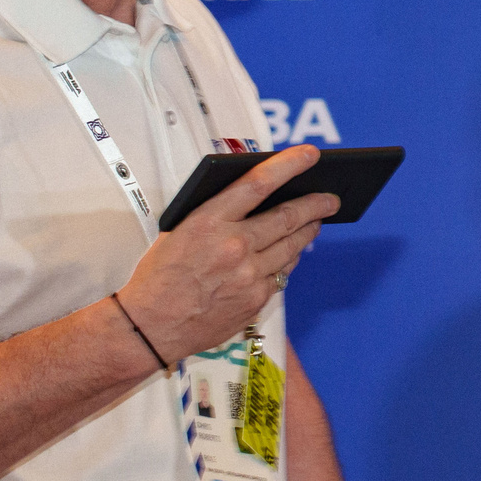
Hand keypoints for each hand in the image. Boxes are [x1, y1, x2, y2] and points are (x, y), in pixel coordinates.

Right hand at [118, 145, 336, 361]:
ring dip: (308, 231)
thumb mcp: (179, 230)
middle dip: (316, 204)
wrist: (150, 325)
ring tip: (316, 221)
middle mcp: (233, 247)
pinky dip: (289, 259)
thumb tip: (255, 196)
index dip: (289, 165)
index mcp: (208, 222)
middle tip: (330, 198)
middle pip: (287, 217)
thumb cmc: (160, 276)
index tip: (310, 155)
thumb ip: (216, 213)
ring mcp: (248, 275)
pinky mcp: (256, 298)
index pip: (258, 183)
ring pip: (292, 246)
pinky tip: (292, 252)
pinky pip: (283, 273)